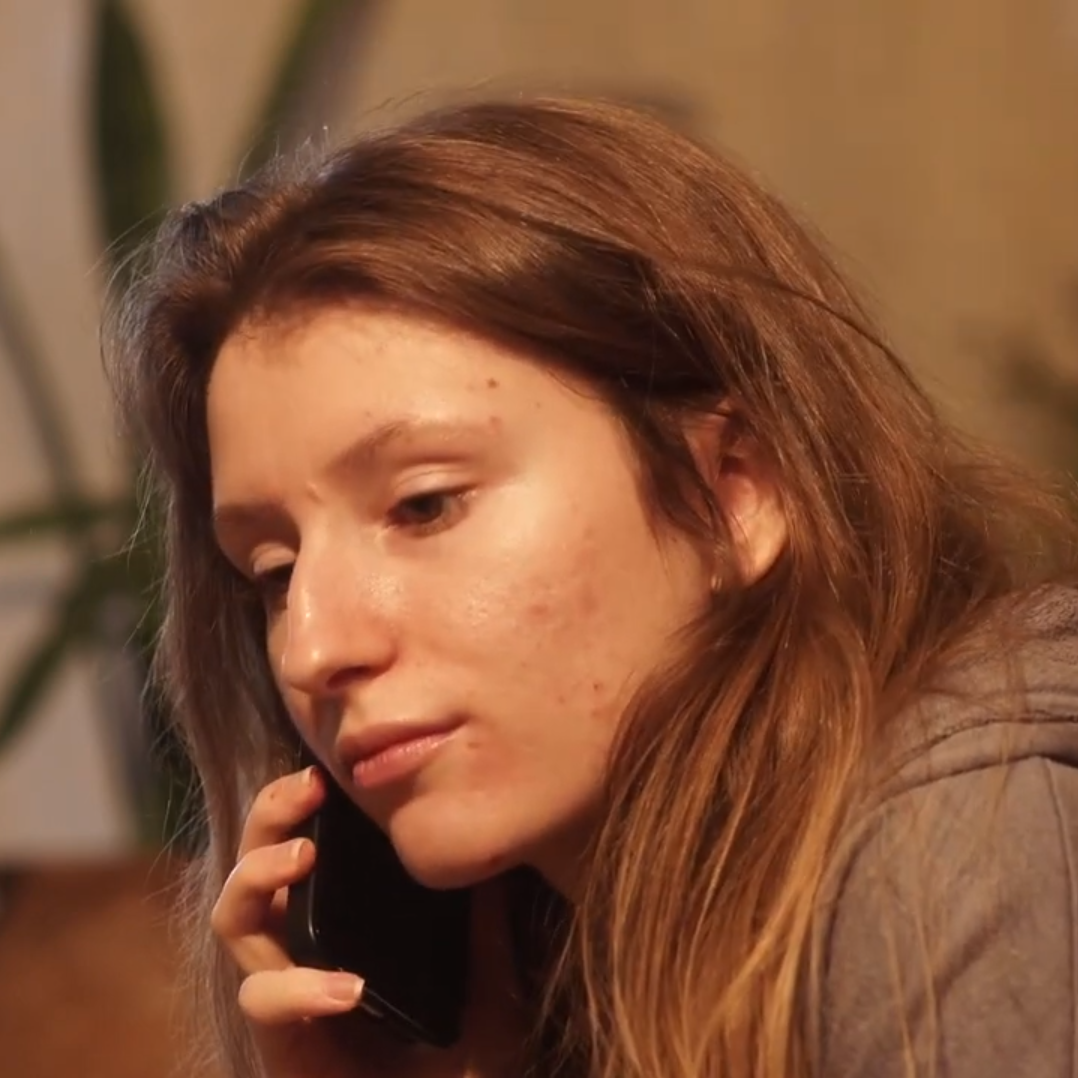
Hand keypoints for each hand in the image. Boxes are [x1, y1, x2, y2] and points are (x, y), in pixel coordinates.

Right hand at [211, 766, 526, 1077]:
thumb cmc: (466, 1065)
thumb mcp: (490, 983)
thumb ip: (484, 926)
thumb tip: (491, 851)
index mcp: (343, 927)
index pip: (302, 849)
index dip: (301, 804)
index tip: (331, 772)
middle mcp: (304, 953)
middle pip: (254, 868)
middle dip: (267, 818)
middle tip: (307, 787)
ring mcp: (287, 1000)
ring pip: (235, 924)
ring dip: (258, 878)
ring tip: (303, 855)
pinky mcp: (282, 1053)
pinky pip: (262, 1006)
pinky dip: (297, 988)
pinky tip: (345, 988)